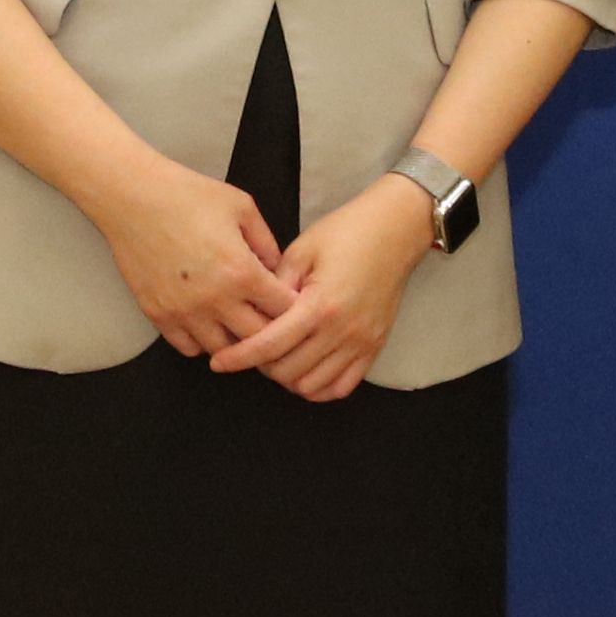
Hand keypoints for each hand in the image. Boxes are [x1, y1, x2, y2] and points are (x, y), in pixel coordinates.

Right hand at [94, 148, 298, 359]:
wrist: (133, 197)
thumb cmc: (186, 195)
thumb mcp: (242, 206)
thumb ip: (266, 242)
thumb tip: (277, 269)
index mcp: (241, 272)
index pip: (284, 310)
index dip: (293, 307)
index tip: (289, 301)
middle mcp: (215, 300)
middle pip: (258, 338)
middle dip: (270, 330)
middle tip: (270, 320)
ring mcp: (184, 312)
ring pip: (224, 351)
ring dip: (236, 340)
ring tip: (238, 323)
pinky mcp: (159, 316)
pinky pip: (189, 348)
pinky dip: (202, 341)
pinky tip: (207, 323)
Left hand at [209, 179, 428, 400]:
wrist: (396, 229)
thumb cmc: (347, 232)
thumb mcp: (302, 250)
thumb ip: (275, 285)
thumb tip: (256, 311)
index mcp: (319, 305)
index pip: (270, 345)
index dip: (239, 357)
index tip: (219, 362)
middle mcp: (342, 331)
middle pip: (288, 372)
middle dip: (262, 366)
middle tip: (252, 349)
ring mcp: (361, 343)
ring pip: (313, 386)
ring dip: (289, 378)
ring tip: (279, 358)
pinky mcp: (375, 347)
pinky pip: (342, 387)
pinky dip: (319, 387)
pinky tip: (306, 369)